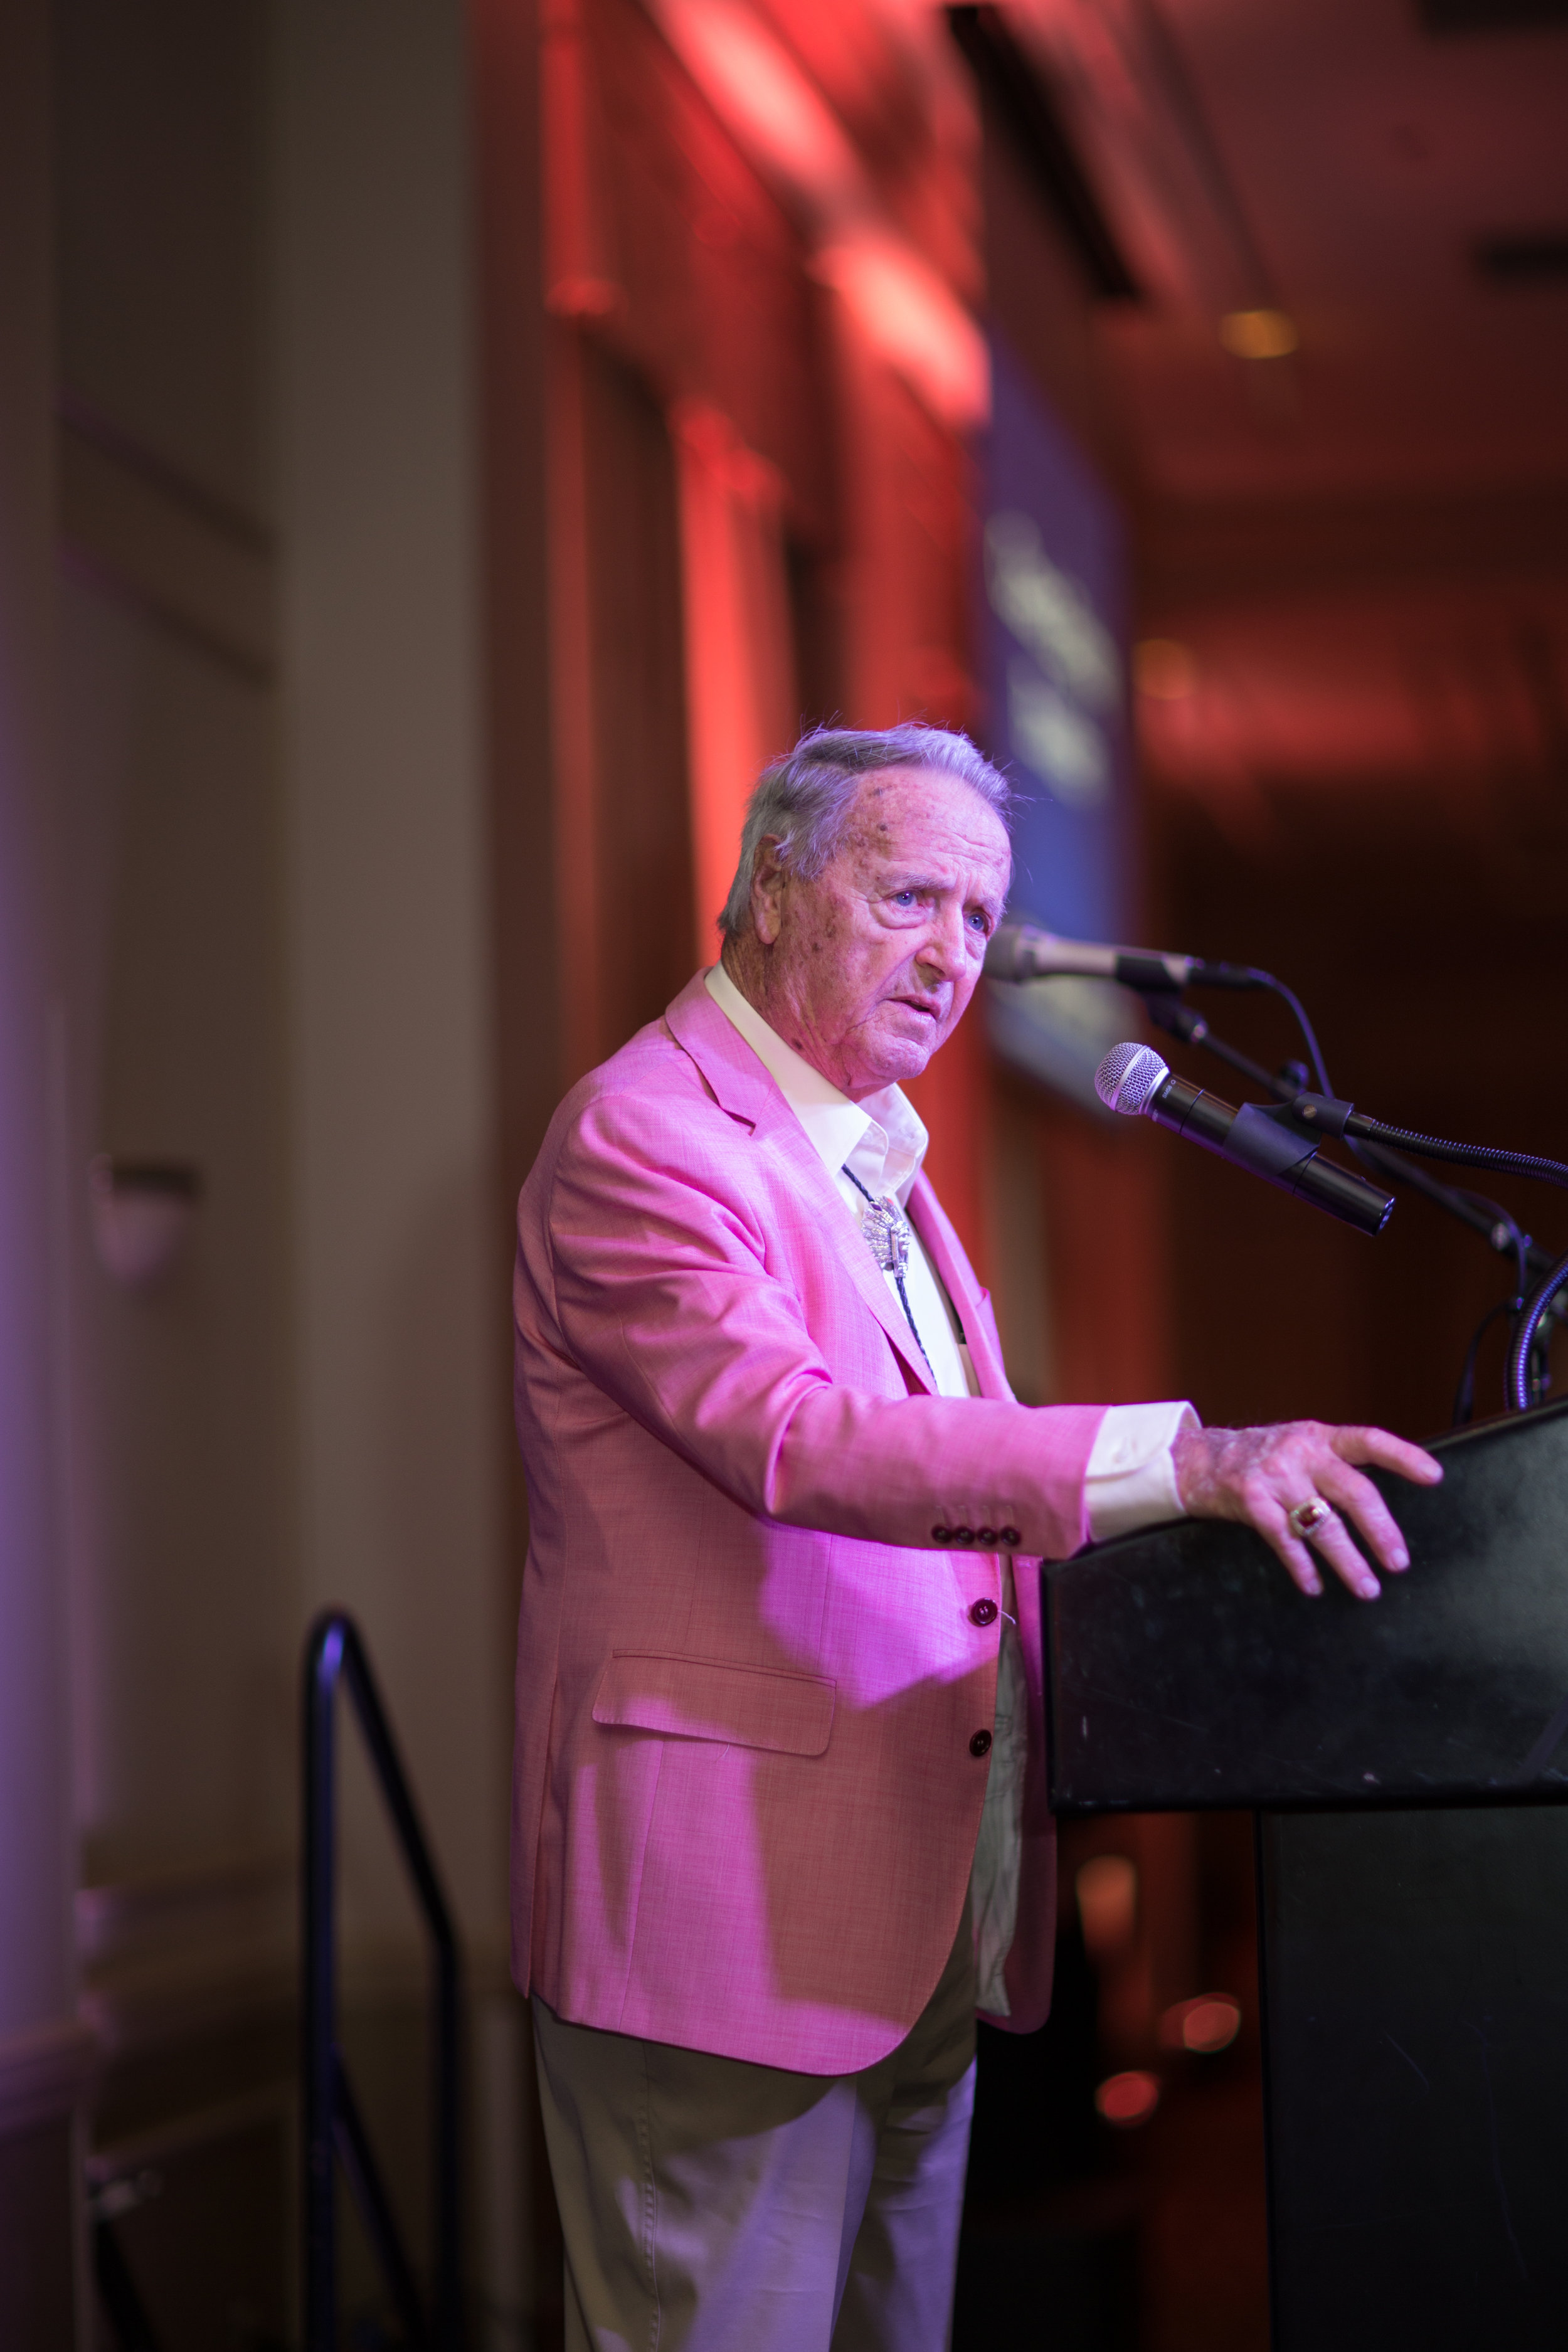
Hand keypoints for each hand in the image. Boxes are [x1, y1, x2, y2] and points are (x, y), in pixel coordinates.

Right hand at [1172, 1420, 1442, 1600]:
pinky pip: (1283, 1539)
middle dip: (1380, 1530)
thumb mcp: (1300, 1446)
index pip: (1369, 1441)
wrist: (1197, 1458)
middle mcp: (1300, 1452)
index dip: (1402, 1456)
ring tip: (1366, 1588)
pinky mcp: (1250, 1499)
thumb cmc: (1260, 1457)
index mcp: (1320, 1437)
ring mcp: (1274, 1475)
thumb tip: (1380, 1507)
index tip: (1434, 1476)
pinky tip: (1314, 1585)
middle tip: (1398, 1563)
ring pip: (1321, 1523)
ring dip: (1347, 1561)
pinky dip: (1302, 1566)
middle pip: (1353, 1491)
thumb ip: (1334, 1465)